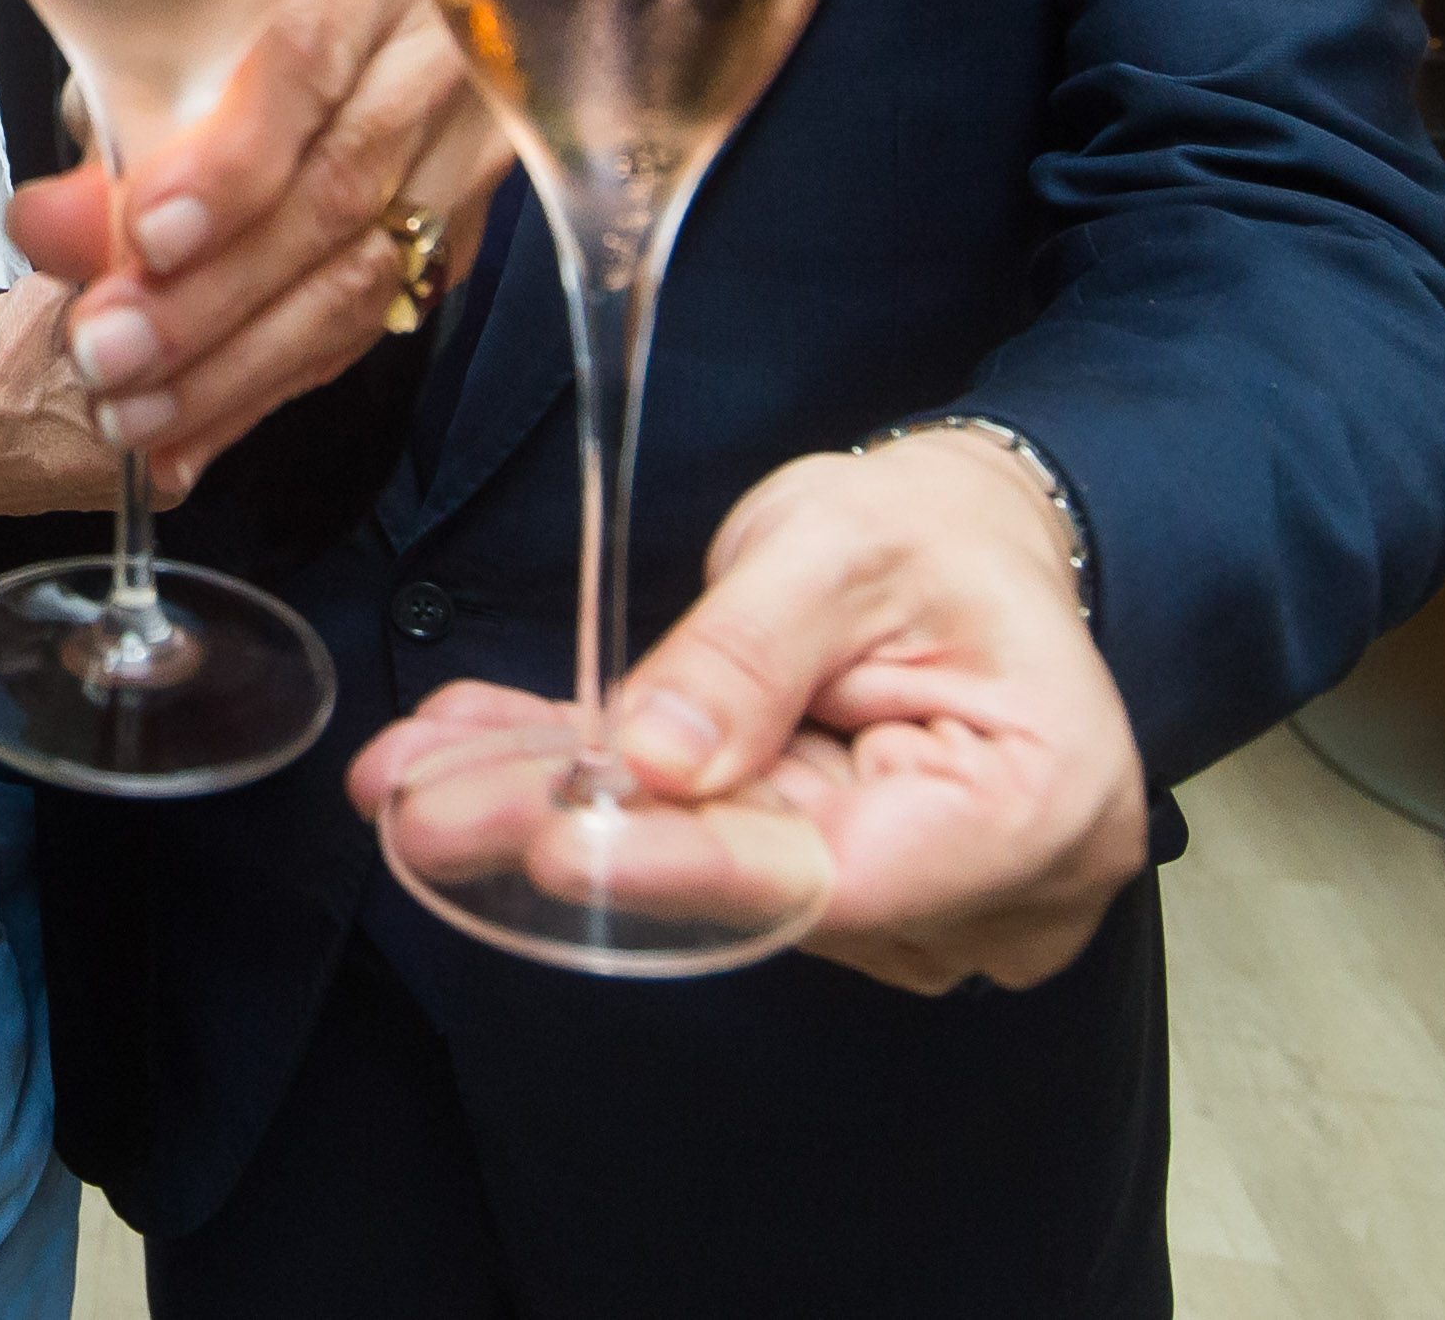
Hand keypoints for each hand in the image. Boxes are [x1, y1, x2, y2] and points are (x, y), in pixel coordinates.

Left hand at [3, 0, 509, 490]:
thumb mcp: (184, 10)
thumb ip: (124, 110)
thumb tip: (52, 227)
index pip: (304, 61)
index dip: (226, 163)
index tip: (143, 238)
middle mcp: (440, 55)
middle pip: (336, 192)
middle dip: (209, 295)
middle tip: (105, 350)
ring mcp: (468, 154)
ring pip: (359, 281)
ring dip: (232, 368)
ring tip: (132, 416)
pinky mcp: (459, 236)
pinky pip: (365, 329)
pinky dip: (265, 390)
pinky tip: (189, 437)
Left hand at [351, 432, 1148, 993]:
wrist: (973, 553)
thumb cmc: (938, 540)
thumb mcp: (847, 542)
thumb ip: (752, 652)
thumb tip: (652, 760)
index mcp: (1035, 811)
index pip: (839, 869)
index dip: (689, 864)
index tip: (557, 843)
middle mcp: (978, 897)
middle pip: (750, 879)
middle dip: (568, 833)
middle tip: (416, 808)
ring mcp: (897, 905)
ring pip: (698, 864)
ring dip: (547, 806)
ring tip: (410, 770)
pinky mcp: (817, 878)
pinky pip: (688, 839)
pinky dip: (574, 793)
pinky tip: (460, 762)